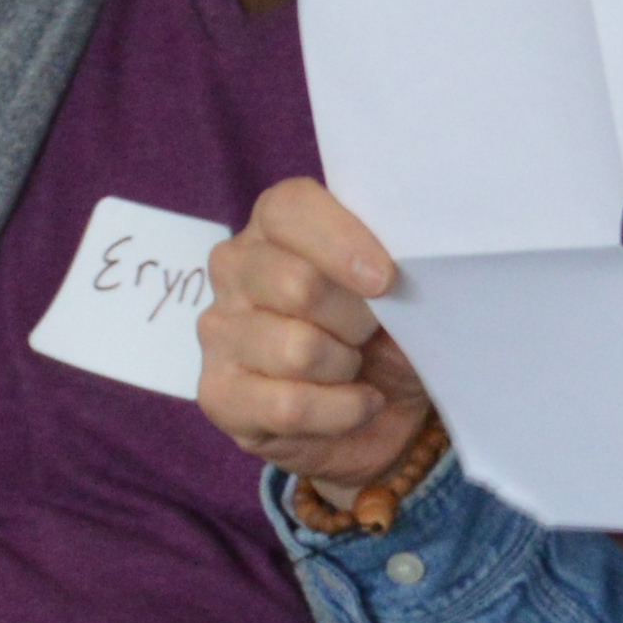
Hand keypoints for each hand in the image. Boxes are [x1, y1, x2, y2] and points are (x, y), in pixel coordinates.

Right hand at [201, 179, 437, 493]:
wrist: (384, 404)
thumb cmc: (388, 331)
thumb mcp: (403, 290)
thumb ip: (390, 267)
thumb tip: (386, 276)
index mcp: (276, 224)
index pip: (289, 210)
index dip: (341, 242)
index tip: (386, 279)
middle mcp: (235, 266)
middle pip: (298, 285)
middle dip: (357, 320)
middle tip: (372, 333)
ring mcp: (218, 329)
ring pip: (297, 350)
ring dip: (347, 367)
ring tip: (356, 369)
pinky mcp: (218, 393)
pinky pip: (288, 407)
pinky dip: (341, 412)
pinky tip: (356, 406)